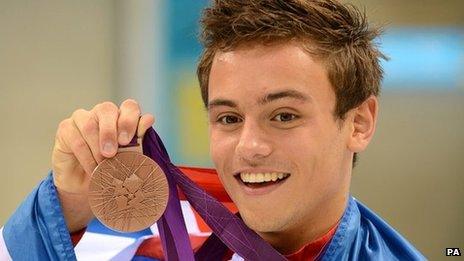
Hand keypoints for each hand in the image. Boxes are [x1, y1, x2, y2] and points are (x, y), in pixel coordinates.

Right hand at [51, 99, 154, 231]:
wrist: (86, 185)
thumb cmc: (111, 168)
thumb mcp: (128, 157)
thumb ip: (138, 139)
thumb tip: (149, 119)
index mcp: (121, 116)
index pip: (129, 106)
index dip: (129, 119)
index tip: (127, 141)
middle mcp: (101, 113)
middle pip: (106, 109)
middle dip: (111, 131)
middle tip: (112, 153)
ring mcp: (81, 118)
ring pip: (89, 125)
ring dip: (97, 149)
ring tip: (103, 166)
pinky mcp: (65, 129)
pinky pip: (77, 140)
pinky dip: (87, 158)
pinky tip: (93, 170)